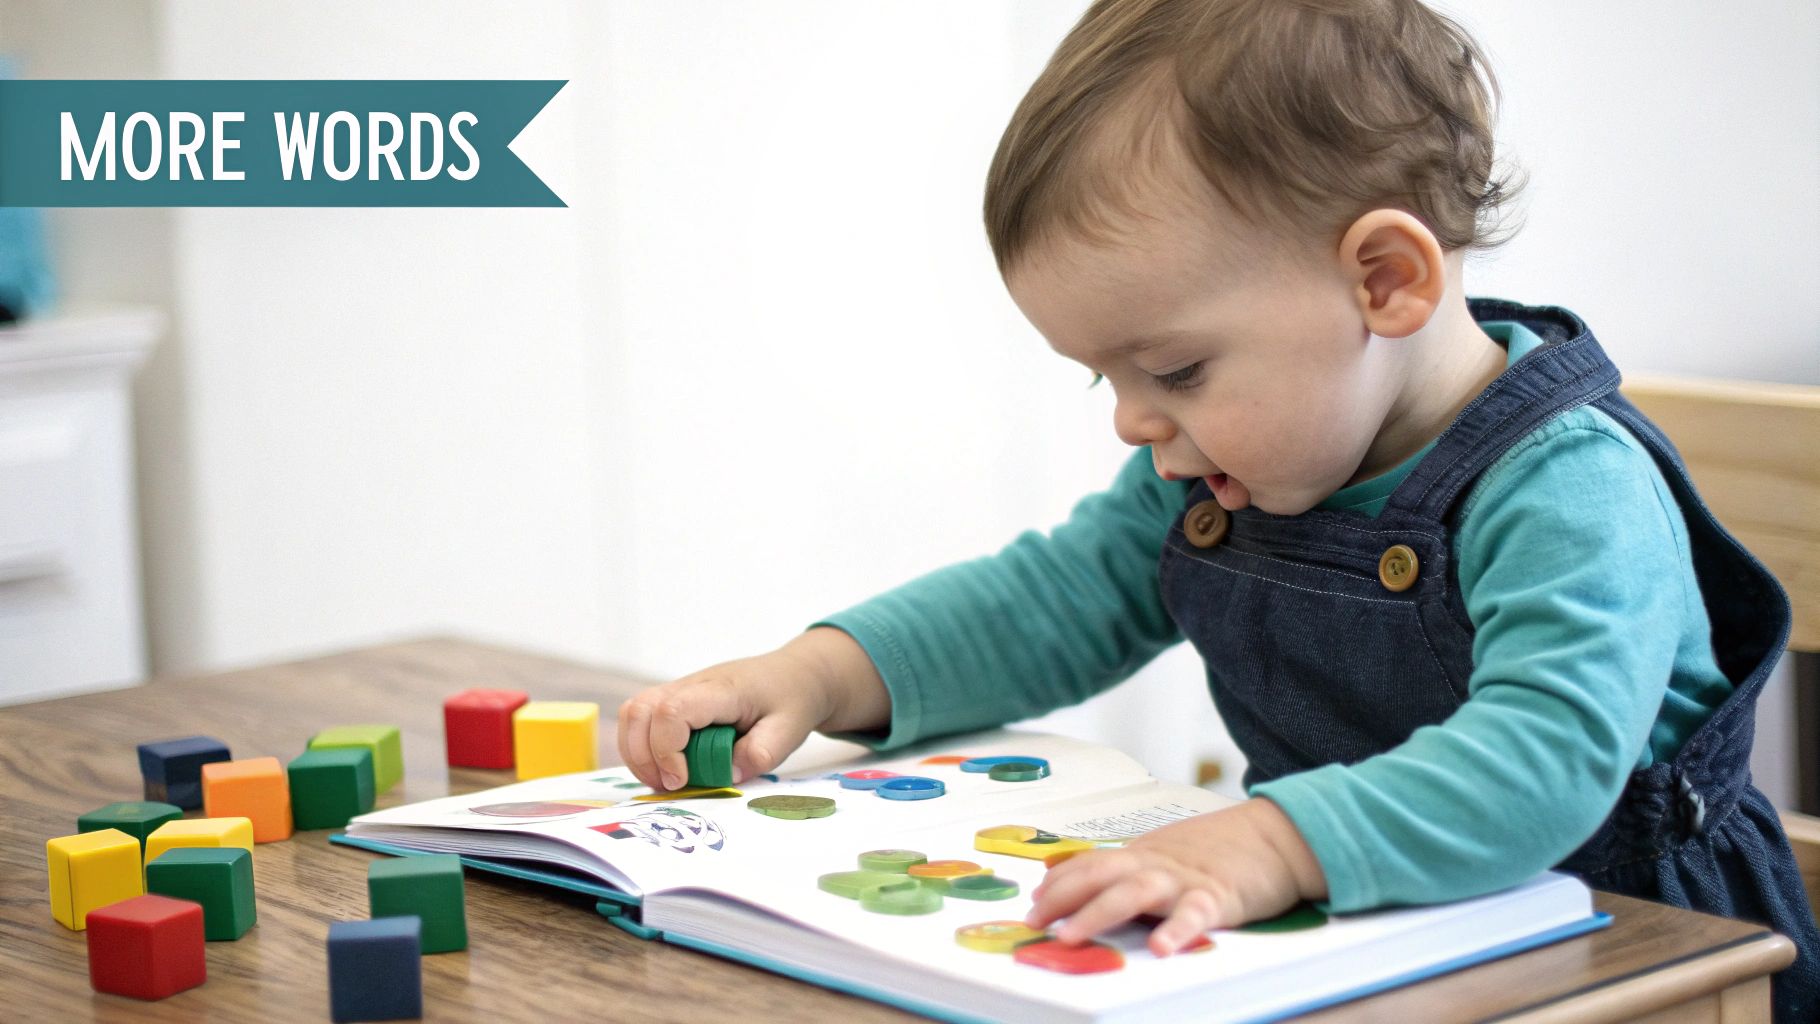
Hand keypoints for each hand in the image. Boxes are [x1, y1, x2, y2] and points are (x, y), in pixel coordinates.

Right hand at [615, 627, 888, 790]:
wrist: (794, 674)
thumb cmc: (791, 698)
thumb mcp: (790, 730)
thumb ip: (760, 754)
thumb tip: (727, 774)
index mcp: (722, 690)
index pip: (672, 711)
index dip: (666, 750)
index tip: (681, 780)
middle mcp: (692, 684)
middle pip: (639, 710)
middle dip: (643, 757)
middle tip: (670, 786)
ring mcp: (680, 689)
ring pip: (633, 713)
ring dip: (637, 752)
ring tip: (665, 781)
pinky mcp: (676, 700)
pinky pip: (642, 719)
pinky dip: (642, 747)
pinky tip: (667, 768)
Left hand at [1025, 798, 1327, 955]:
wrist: (1275, 834)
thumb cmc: (1220, 848)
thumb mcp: (1167, 852)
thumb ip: (1133, 867)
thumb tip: (1090, 881)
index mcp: (1142, 854)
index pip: (1089, 864)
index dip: (1057, 884)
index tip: (1033, 902)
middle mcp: (1155, 864)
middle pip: (1099, 875)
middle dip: (1061, 899)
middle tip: (1034, 921)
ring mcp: (1183, 879)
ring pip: (1133, 892)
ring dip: (1097, 914)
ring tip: (1071, 936)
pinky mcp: (1217, 897)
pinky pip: (1194, 915)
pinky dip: (1177, 931)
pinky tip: (1161, 949)